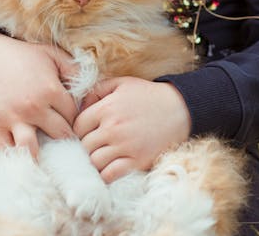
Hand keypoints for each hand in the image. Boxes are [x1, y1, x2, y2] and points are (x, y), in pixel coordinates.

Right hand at [0, 33, 77, 157]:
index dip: (78, 118)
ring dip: (44, 157)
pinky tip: (27, 161)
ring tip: (51, 159)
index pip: (74, 115)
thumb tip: (91, 88)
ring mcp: (14, 119)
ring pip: (32, 149)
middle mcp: (34, 108)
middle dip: (68, 139)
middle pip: (60, 134)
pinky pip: (7, 150)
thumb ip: (74, 69)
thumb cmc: (25, 56)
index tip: (78, 121)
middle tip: (71, 142)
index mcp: (50, 90)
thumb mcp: (53, 55)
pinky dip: (17, 158)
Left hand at [73, 76, 190, 183]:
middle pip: (84, 145)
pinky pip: (110, 175)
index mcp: (106, 108)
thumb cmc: (148, 95)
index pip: (78, 125)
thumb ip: (97, 90)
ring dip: (94, 160)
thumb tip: (81, 105)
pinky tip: (109, 168)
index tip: (87, 131)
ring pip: (94, 162)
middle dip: (86, 145)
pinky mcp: (137, 161)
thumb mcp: (121, 83)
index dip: (80, 129)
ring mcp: (124, 146)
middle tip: (94, 144)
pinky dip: (105, 174)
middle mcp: (112, 128)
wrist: (179, 109)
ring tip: (101, 156)